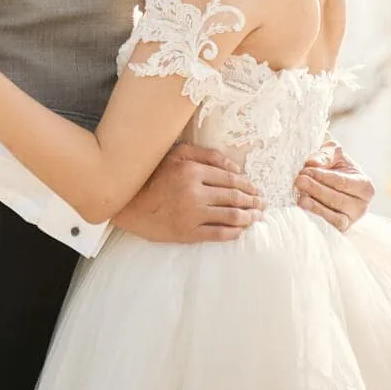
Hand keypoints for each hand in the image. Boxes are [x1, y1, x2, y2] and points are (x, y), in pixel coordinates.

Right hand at [112, 144, 262, 242]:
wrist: (128, 203)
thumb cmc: (153, 176)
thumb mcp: (177, 155)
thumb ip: (206, 155)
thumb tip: (234, 165)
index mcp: (193, 172)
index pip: (230, 178)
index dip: (247, 184)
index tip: (256, 188)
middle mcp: (195, 193)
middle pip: (233, 197)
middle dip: (252, 200)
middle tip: (262, 203)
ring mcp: (192, 215)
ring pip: (230, 216)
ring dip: (248, 217)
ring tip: (257, 216)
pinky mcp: (187, 233)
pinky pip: (217, 234)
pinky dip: (233, 233)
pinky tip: (242, 231)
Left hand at [296, 141, 372, 230]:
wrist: (330, 183)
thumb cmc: (334, 166)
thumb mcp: (333, 153)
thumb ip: (325, 154)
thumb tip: (313, 163)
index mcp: (365, 187)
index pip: (343, 182)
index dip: (324, 177)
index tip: (306, 169)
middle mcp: (361, 206)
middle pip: (338, 200)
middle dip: (317, 190)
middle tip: (299, 180)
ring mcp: (350, 221)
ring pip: (334, 217)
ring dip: (315, 207)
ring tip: (300, 197)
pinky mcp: (338, 230)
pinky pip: (328, 227)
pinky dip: (315, 219)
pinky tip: (302, 210)